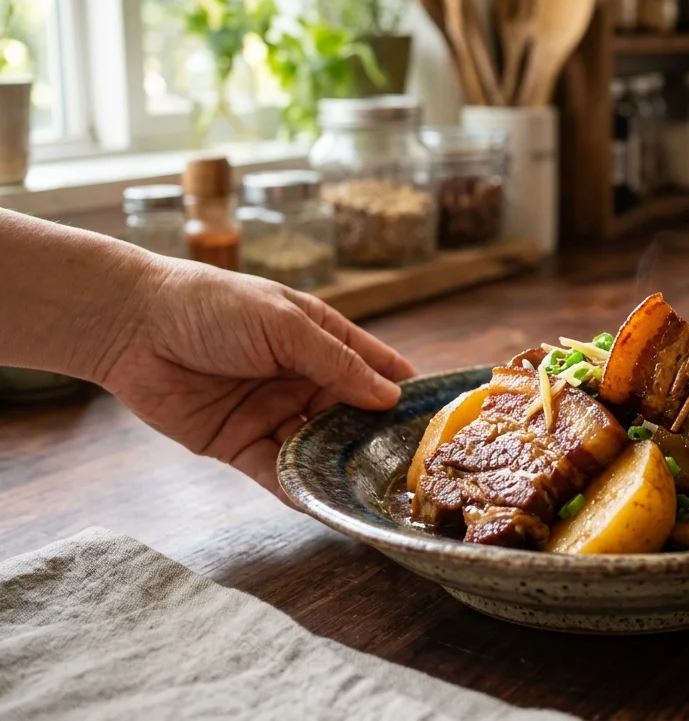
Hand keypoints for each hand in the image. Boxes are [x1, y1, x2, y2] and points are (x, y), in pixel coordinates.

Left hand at [100, 258, 415, 500]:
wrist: (131, 326)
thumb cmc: (213, 306)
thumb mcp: (285, 326)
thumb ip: (338, 363)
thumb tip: (390, 397)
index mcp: (318, 339)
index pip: (372, 367)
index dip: (402, 390)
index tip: (436, 418)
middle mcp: (300, 378)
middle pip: (350, 415)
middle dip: (375, 440)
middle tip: (411, 469)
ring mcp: (272, 413)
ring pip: (317, 448)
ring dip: (340, 468)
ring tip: (372, 493)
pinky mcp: (239, 444)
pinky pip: (277, 471)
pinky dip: (299, 488)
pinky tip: (324, 503)